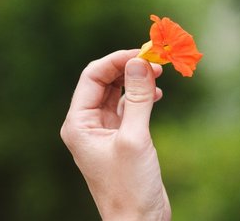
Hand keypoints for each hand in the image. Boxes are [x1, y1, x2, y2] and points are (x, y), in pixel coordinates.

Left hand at [61, 50, 170, 220]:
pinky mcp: (122, 138)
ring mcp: (105, 131)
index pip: (93, 77)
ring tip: (160, 74)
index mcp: (79, 124)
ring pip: (118, 92)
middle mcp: (88, 124)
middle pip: (105, 81)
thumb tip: (140, 61)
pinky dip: (143, 96)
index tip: (143, 53)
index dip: (117, 60)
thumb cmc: (129, 187)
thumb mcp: (134, 138)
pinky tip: (158, 94)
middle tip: (156, 60)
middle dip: (129, 67)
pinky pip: (130, 107)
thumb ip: (138, 98)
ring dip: (137, 80)